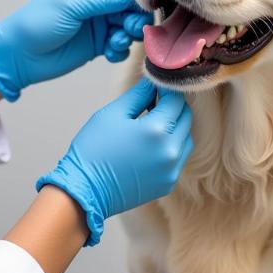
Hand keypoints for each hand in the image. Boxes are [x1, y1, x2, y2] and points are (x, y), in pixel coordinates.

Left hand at [0, 0, 151, 101]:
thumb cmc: (38, 22)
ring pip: (128, 26)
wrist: (20, 55)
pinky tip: (109, 54)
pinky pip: (120, 45)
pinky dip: (120, 50)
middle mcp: (96, 1)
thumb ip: (106, 0)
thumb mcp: (73, 5)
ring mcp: (98, 23)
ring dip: (128, 35)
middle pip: (130, 6)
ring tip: (116, 43)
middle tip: (132, 29)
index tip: (144, 7)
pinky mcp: (98, 45)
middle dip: (134, 18)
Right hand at [36, 78, 193, 245]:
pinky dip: (172, 146)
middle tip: (155, 101)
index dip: (167, 89)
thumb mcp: (112, 113)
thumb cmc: (94, 149)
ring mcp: (172, 170)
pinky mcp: (168, 183)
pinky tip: (152, 144)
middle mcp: (171, 151)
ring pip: (186, 138)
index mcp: (157, 130)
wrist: (85, 190)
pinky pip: (179, 157)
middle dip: (173, 106)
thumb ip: (139, 94)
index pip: (176, 100)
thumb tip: (154, 83)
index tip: (157, 86)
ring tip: (153, 123)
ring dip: (175, 126)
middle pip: (185, 117)